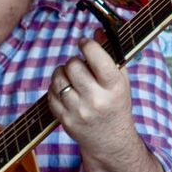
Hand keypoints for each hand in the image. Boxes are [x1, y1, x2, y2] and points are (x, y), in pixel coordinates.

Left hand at [48, 38, 164, 171]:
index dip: (87, 45)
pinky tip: (66, 91)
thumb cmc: (116, 104)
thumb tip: (97, 30)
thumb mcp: (121, 81)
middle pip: (73, 65)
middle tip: (80, 67)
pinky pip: (51, 94)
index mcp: (114, 87)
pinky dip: (55, 88)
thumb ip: (111, 55)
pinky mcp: (65, 120)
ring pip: (58, 78)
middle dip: (75, 61)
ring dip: (62, 73)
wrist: (110, 140)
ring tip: (71, 78)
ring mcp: (78, 111)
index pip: (97, 57)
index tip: (85, 43)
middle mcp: (96, 99)